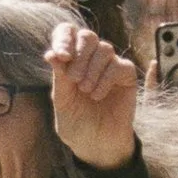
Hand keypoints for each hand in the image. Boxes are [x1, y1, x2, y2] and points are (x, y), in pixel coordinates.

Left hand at [46, 24, 137, 170]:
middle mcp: (90, 59)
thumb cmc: (76, 123)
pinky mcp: (126, 76)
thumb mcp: (62, 100)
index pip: (67, 33)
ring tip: (86, 91)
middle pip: (88, 36)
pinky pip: (119, 65)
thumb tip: (51, 53)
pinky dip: (106, 79)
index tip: (61, 56)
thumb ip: (59, 77)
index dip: (63, 38)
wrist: (96, 144)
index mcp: (71, 60)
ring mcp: (109, 65)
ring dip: (92, 70)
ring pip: (104, 49)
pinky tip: (97, 95)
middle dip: (79, 55)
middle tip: (74, 79)